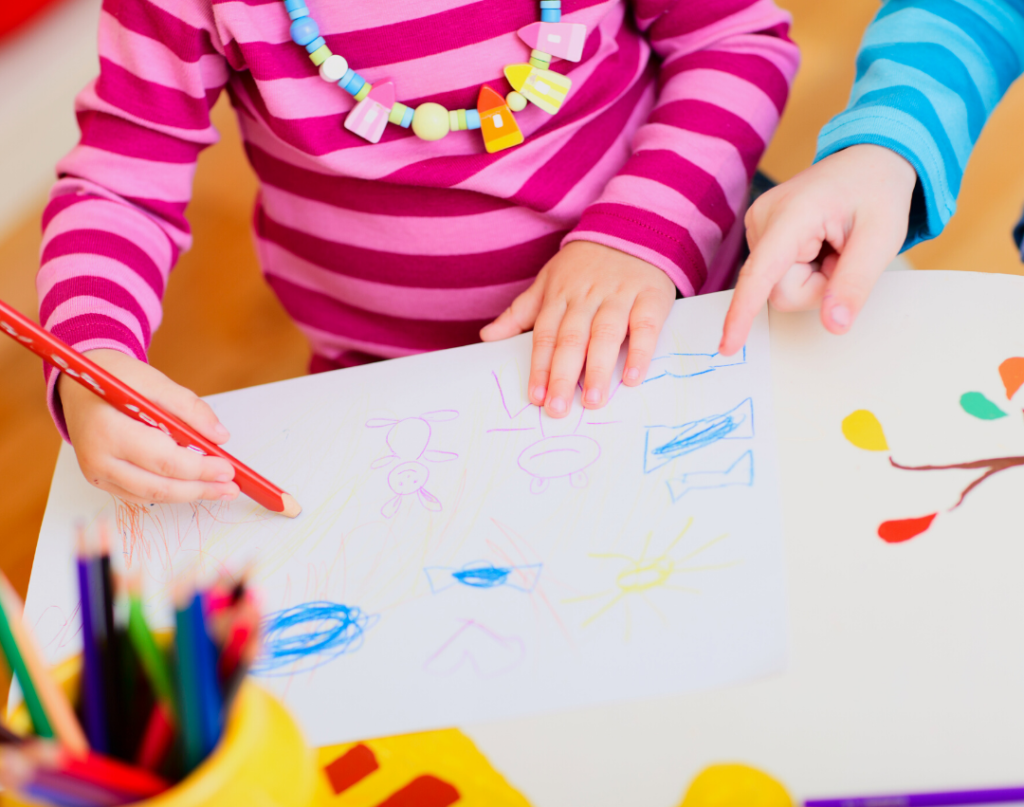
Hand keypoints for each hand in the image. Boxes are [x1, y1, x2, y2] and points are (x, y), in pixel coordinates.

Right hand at [59, 349, 239, 504]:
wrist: (81, 386)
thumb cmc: (119, 381)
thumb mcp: (156, 382)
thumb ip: (190, 409)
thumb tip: (220, 437)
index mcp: (107, 430)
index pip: (163, 459)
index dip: (199, 468)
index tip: (228, 469)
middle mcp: (96, 457)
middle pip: (157, 485)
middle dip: (199, 488)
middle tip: (230, 487)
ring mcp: (96, 473)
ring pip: (150, 495)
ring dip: (187, 494)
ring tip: (219, 490)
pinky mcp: (100, 480)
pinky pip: (140, 494)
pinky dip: (168, 492)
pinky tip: (192, 486)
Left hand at [480, 240, 675, 416]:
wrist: (632, 229)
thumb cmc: (584, 265)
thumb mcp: (547, 282)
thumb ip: (519, 313)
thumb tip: (486, 337)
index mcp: (559, 296)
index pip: (545, 336)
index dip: (539, 367)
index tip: (535, 397)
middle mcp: (587, 297)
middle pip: (571, 339)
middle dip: (562, 375)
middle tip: (558, 408)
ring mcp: (619, 296)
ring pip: (605, 335)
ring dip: (598, 369)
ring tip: (592, 400)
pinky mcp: (650, 296)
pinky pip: (645, 326)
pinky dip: (639, 352)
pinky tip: (632, 378)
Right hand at [720, 144, 917, 354]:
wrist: (869, 162)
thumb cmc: (876, 193)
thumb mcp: (882, 238)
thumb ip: (855, 284)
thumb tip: (834, 326)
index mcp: (793, 214)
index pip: (761, 272)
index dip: (743, 311)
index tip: (728, 345)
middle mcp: (763, 219)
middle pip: (778, 291)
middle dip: (817, 287)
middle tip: (843, 255)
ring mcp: (757, 226)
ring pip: (778, 287)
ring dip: (813, 278)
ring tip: (832, 245)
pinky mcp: (759, 236)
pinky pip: (778, 277)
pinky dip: (804, 270)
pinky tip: (818, 244)